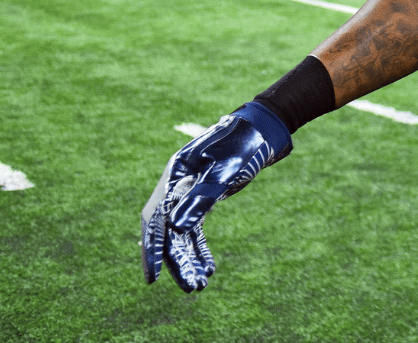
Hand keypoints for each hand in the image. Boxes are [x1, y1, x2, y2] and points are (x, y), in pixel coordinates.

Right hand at [141, 102, 291, 291]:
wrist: (264, 128)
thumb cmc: (244, 143)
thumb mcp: (224, 171)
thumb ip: (200, 198)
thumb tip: (176, 230)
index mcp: (175, 175)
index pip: (156, 218)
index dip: (153, 249)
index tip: (154, 278)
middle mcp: (177, 185)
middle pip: (169, 230)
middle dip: (177, 261)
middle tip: (191, 288)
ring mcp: (189, 192)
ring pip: (183, 233)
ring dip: (190, 259)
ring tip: (200, 286)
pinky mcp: (204, 198)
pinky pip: (196, 229)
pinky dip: (200, 249)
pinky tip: (209, 269)